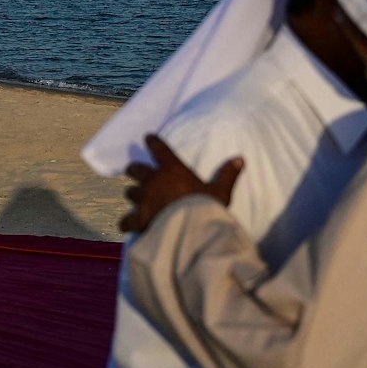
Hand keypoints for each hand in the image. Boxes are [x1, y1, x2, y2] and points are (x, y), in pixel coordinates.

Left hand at [118, 134, 243, 234]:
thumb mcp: (220, 192)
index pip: (159, 149)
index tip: (147, 137)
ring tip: (136, 200)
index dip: (153, 142)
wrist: (191, 229)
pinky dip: (126, 222)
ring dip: (133, 195)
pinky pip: (126, 219)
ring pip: (130, 192)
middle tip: (135, 172)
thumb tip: (240, 159)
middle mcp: (153, 180)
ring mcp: (143, 199)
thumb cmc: (205, 207)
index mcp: (172, 170)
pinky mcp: (139, 218)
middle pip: (135, 169)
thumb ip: (228, 175)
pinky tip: (126, 225)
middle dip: (134, 171)